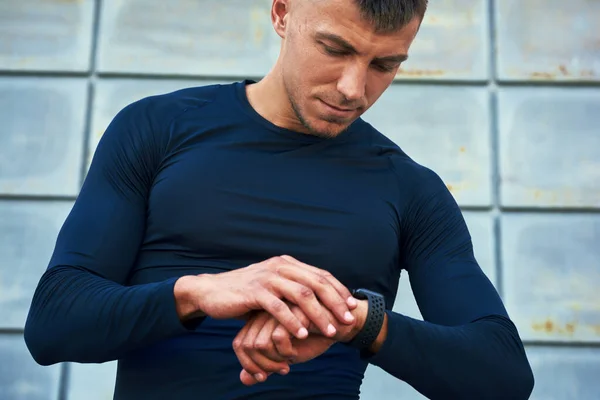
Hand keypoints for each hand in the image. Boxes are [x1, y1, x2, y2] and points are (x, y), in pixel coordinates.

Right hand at [174, 255, 357, 338]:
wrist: (212, 291)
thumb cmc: (246, 293)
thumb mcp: (273, 286)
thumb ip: (292, 288)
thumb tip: (321, 298)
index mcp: (287, 263)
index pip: (320, 275)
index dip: (338, 290)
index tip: (352, 306)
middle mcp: (280, 266)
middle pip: (316, 283)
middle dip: (335, 303)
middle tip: (347, 320)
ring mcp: (267, 277)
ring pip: (301, 295)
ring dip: (318, 315)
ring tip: (329, 332)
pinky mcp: (253, 291)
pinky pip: (278, 307)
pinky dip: (292, 322)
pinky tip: (302, 335)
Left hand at [233, 300, 368, 384]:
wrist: (340, 323)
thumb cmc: (312, 338)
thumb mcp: (286, 356)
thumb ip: (264, 365)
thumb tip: (243, 380)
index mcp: (260, 319)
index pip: (240, 344)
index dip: (250, 365)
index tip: (266, 376)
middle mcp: (264, 311)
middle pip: (247, 345)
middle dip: (264, 366)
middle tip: (284, 370)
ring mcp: (276, 309)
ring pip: (259, 344)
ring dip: (276, 361)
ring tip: (292, 360)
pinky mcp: (290, 309)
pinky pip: (277, 338)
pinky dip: (287, 352)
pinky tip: (299, 350)